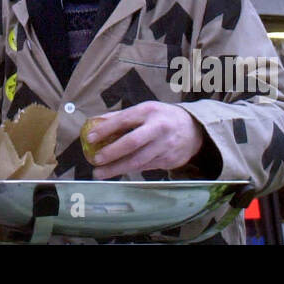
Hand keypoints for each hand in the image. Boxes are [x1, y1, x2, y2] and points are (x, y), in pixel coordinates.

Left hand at [84, 101, 204, 178]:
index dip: (105, 129)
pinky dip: (130, 170)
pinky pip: (146, 167)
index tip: (89, 138)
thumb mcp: (144, 110)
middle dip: (111, 153)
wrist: (193, 129)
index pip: (124, 120)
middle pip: (132, 142)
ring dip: (117, 168)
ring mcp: (165, 146)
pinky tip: (117, 172)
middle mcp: (158, 128)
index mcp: (149, 111)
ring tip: (100, 173)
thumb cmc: (162, 117)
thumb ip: (121, 117)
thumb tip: (95, 123)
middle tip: (95, 160)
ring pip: (138, 160)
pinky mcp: (169, 160)